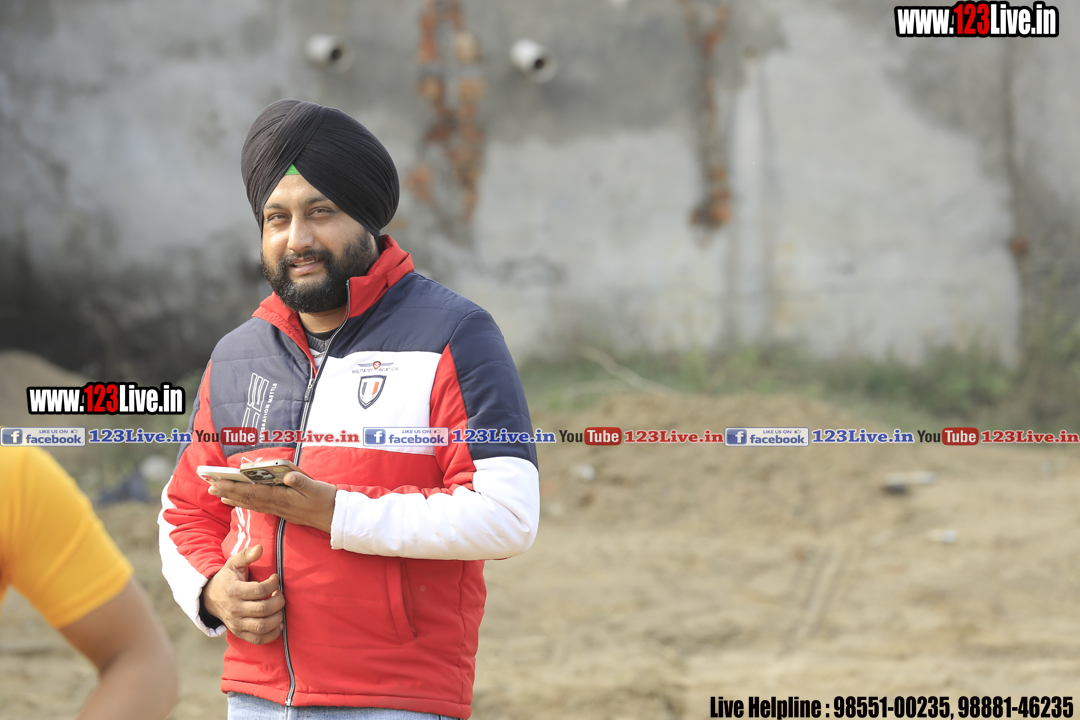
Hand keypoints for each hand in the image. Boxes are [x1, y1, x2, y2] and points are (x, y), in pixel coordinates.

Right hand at [202, 545, 284, 644]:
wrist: (210, 598)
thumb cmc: (227, 579)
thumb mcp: (233, 564)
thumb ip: (246, 555)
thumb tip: (260, 548)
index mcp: (234, 591)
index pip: (260, 590)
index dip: (273, 584)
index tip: (275, 579)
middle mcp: (235, 609)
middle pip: (263, 609)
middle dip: (279, 601)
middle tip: (280, 595)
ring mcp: (236, 623)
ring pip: (262, 626)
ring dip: (277, 618)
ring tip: (280, 608)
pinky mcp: (239, 633)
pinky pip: (258, 639)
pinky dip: (271, 635)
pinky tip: (278, 624)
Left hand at [208, 471, 336, 532]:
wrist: (336, 518)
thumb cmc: (327, 500)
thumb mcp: (317, 487)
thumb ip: (302, 481)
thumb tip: (287, 475)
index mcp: (282, 497)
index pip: (253, 492)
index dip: (234, 487)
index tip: (218, 482)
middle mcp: (277, 505)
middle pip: (248, 498)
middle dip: (228, 491)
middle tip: (210, 486)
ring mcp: (279, 509)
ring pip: (251, 503)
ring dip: (234, 498)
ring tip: (218, 494)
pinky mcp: (283, 510)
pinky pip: (259, 506)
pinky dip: (246, 503)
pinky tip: (240, 501)